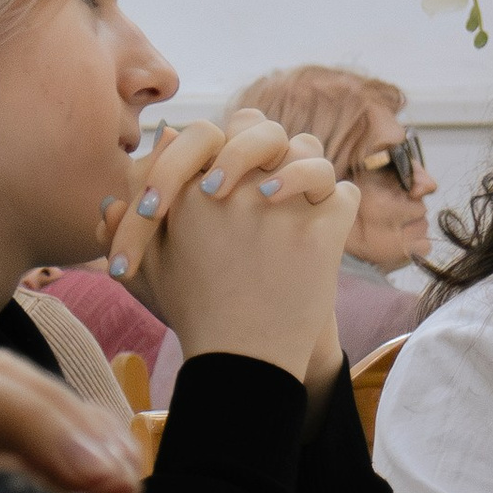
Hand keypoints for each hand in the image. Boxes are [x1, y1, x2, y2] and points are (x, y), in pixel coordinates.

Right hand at [98, 113, 355, 391]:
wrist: (240, 361)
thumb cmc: (195, 312)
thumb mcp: (154, 259)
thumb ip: (149, 200)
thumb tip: (163, 136)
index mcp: (189, 190)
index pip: (212, 130)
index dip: (226, 142)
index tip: (229, 174)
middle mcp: (233, 190)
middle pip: (264, 131)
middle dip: (269, 146)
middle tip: (268, 175)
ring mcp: (278, 209)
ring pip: (308, 154)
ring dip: (306, 171)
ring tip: (297, 199)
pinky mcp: (320, 233)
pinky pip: (343, 194)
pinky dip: (338, 207)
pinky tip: (327, 223)